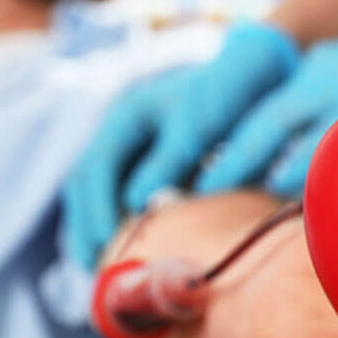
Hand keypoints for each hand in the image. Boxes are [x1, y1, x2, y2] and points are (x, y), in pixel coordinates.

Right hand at [63, 21, 299, 266]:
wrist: (252, 71)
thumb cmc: (227, 94)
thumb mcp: (197, 125)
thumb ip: (168, 161)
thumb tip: (136, 204)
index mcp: (125, 115)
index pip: (94, 168)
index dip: (96, 211)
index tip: (105, 246)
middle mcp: (120, 130)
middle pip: (85, 182)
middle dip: (87, 224)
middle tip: (94, 266)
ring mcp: (131, 144)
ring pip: (97, 189)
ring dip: (96, 224)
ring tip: (100, 264)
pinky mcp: (148, 159)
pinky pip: (120, 191)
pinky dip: (117, 218)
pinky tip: (126, 244)